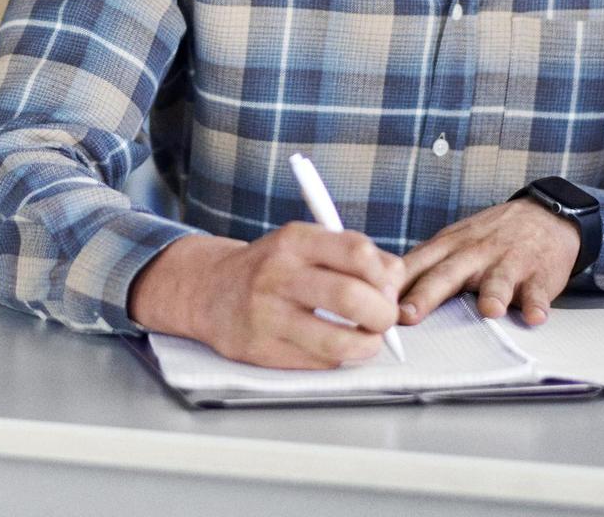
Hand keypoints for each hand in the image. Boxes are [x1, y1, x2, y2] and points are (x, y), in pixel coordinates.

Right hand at [127, 226, 405, 368]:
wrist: (208, 290)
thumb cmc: (272, 267)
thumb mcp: (305, 244)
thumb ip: (351, 256)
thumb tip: (395, 284)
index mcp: (295, 240)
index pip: (358, 252)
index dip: (386, 274)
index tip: (388, 286)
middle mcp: (279, 275)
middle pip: (352, 297)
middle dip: (383, 314)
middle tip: (384, 319)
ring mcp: (268, 315)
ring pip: (339, 341)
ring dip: (367, 345)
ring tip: (367, 340)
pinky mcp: (262, 350)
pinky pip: (320, 362)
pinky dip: (338, 358)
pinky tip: (332, 346)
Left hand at [399, 200, 578, 326]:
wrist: (544, 216)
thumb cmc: (489, 238)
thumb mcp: (453, 242)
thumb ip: (424, 267)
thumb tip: (381, 295)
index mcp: (449, 247)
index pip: (415, 265)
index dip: (393, 284)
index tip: (372, 303)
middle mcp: (475, 253)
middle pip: (447, 274)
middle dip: (425, 295)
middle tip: (407, 315)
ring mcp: (508, 262)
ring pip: (498, 280)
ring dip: (493, 294)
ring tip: (489, 311)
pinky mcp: (538, 274)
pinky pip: (538, 291)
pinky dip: (537, 303)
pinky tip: (534, 316)